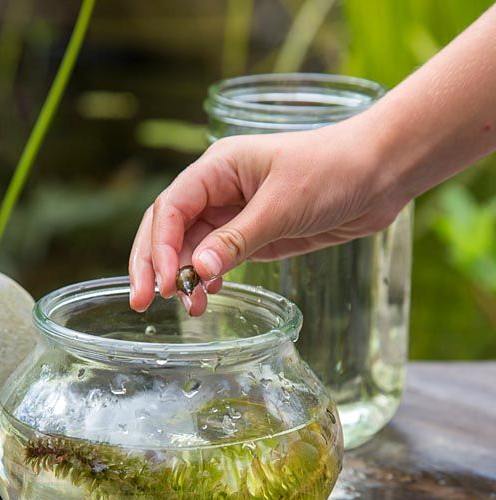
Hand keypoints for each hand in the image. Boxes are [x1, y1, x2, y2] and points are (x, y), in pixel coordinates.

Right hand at [128, 114, 403, 314]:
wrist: (379, 173)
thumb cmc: (333, 172)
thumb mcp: (282, 207)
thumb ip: (238, 240)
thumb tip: (197, 271)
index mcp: (218, 167)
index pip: (171, 208)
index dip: (159, 247)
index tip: (162, 283)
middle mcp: (220, 189)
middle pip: (170, 228)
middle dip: (154, 265)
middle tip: (142, 303)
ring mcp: (236, 213)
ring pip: (193, 248)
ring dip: (185, 278)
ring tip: (188, 309)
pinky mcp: (256, 234)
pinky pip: (220, 258)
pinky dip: (211, 278)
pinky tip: (209, 295)